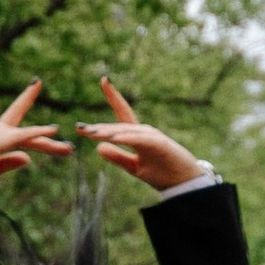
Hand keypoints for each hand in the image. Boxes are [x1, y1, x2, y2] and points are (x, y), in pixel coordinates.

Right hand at [0, 83, 72, 182]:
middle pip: (31, 135)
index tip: (43, 103)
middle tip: (68, 147)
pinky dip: (38, 132)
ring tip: (69, 149)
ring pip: (31, 137)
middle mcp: (1, 133)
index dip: (32, 115)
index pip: (21, 127)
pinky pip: (23, 136)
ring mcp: (1, 136)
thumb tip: (28, 159)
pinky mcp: (0, 140)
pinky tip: (53, 130)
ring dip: (50, 142)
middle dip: (49, 139)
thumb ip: (9, 162)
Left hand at [78, 77, 204, 189]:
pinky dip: (126, 138)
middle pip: (118, 125)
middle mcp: (144, 132)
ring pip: (127, 131)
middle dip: (99, 127)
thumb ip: (117, 156)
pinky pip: (140, 140)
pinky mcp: (160, 145)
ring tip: (92, 134)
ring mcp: (153, 137)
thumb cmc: (162, 173)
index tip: (103, 80)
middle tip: (80, 128)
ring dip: (110, 132)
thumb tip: (97, 147)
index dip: (113, 96)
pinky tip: (113, 138)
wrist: (184, 184)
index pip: (123, 113)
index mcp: (137, 136)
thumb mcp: (134, 167)